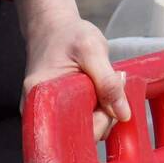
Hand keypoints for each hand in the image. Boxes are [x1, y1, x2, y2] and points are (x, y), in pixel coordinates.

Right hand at [15, 0, 130, 141]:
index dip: (101, 119)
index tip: (108, 94)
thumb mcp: (92, 50)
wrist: (52, 28)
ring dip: (104, 112)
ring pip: (90, 130)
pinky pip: (87, 123)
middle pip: (85, 134)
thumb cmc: (68, 35)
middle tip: (107, 83)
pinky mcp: (61, 115)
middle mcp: (41, 112)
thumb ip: (107, 82)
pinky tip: (97, 92)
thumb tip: (123, 115)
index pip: (77, 130)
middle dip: (105, 114)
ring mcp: (51, 115)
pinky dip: (99, 110)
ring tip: (99, 84)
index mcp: (42, 96)